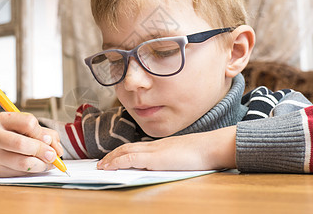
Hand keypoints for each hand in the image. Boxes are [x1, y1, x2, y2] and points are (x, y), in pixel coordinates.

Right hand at [0, 112, 62, 176]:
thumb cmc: (9, 134)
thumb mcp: (22, 126)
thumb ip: (43, 133)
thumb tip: (57, 149)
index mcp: (3, 119)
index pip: (28, 123)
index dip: (43, 133)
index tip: (49, 140)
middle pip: (23, 144)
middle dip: (42, 151)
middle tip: (53, 155)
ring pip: (22, 163)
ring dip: (41, 165)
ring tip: (48, 163)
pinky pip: (20, 173)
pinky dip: (33, 171)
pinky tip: (37, 167)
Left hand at [97, 125, 236, 170]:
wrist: (210, 147)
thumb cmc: (202, 153)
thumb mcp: (182, 156)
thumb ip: (171, 159)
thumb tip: (166, 165)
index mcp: (160, 146)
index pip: (136, 147)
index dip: (122, 152)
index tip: (113, 158)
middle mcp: (154, 146)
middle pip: (127, 148)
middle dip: (112, 155)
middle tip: (101, 163)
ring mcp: (153, 151)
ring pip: (125, 152)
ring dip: (111, 158)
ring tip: (101, 166)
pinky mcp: (155, 158)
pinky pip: (130, 159)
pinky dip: (117, 162)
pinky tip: (109, 167)